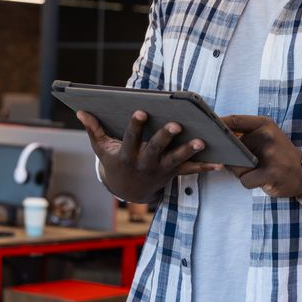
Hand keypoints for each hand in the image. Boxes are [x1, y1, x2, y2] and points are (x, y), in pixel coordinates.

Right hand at [77, 110, 220, 203]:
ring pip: (176, 161)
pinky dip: (206, 167)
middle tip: (176, 125)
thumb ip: (93, 130)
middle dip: (165, 137)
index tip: (141, 111)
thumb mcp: (101, 149)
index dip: (135, 126)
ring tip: (201, 142)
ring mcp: (160, 170)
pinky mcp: (173, 174)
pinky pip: (191, 171)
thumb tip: (81, 111)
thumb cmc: (114, 162)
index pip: (130, 138)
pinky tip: (220, 162)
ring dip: (190, 152)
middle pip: (156, 149)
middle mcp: (144, 163)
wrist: (127, 190)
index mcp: (126, 155)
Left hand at [219, 114, 301, 197]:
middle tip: (228, 157)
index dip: (217, 124)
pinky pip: (245, 180)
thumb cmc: (278, 154)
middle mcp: (267, 136)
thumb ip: (243, 135)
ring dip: (240, 171)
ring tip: (255, 169)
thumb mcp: (264, 137)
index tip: (204, 128)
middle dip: (227, 154)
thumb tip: (214, 138)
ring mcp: (271, 155)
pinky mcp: (272, 174)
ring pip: (236, 165)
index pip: (234, 120)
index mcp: (264, 124)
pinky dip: (249, 182)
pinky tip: (260, 180)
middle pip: (231, 145)